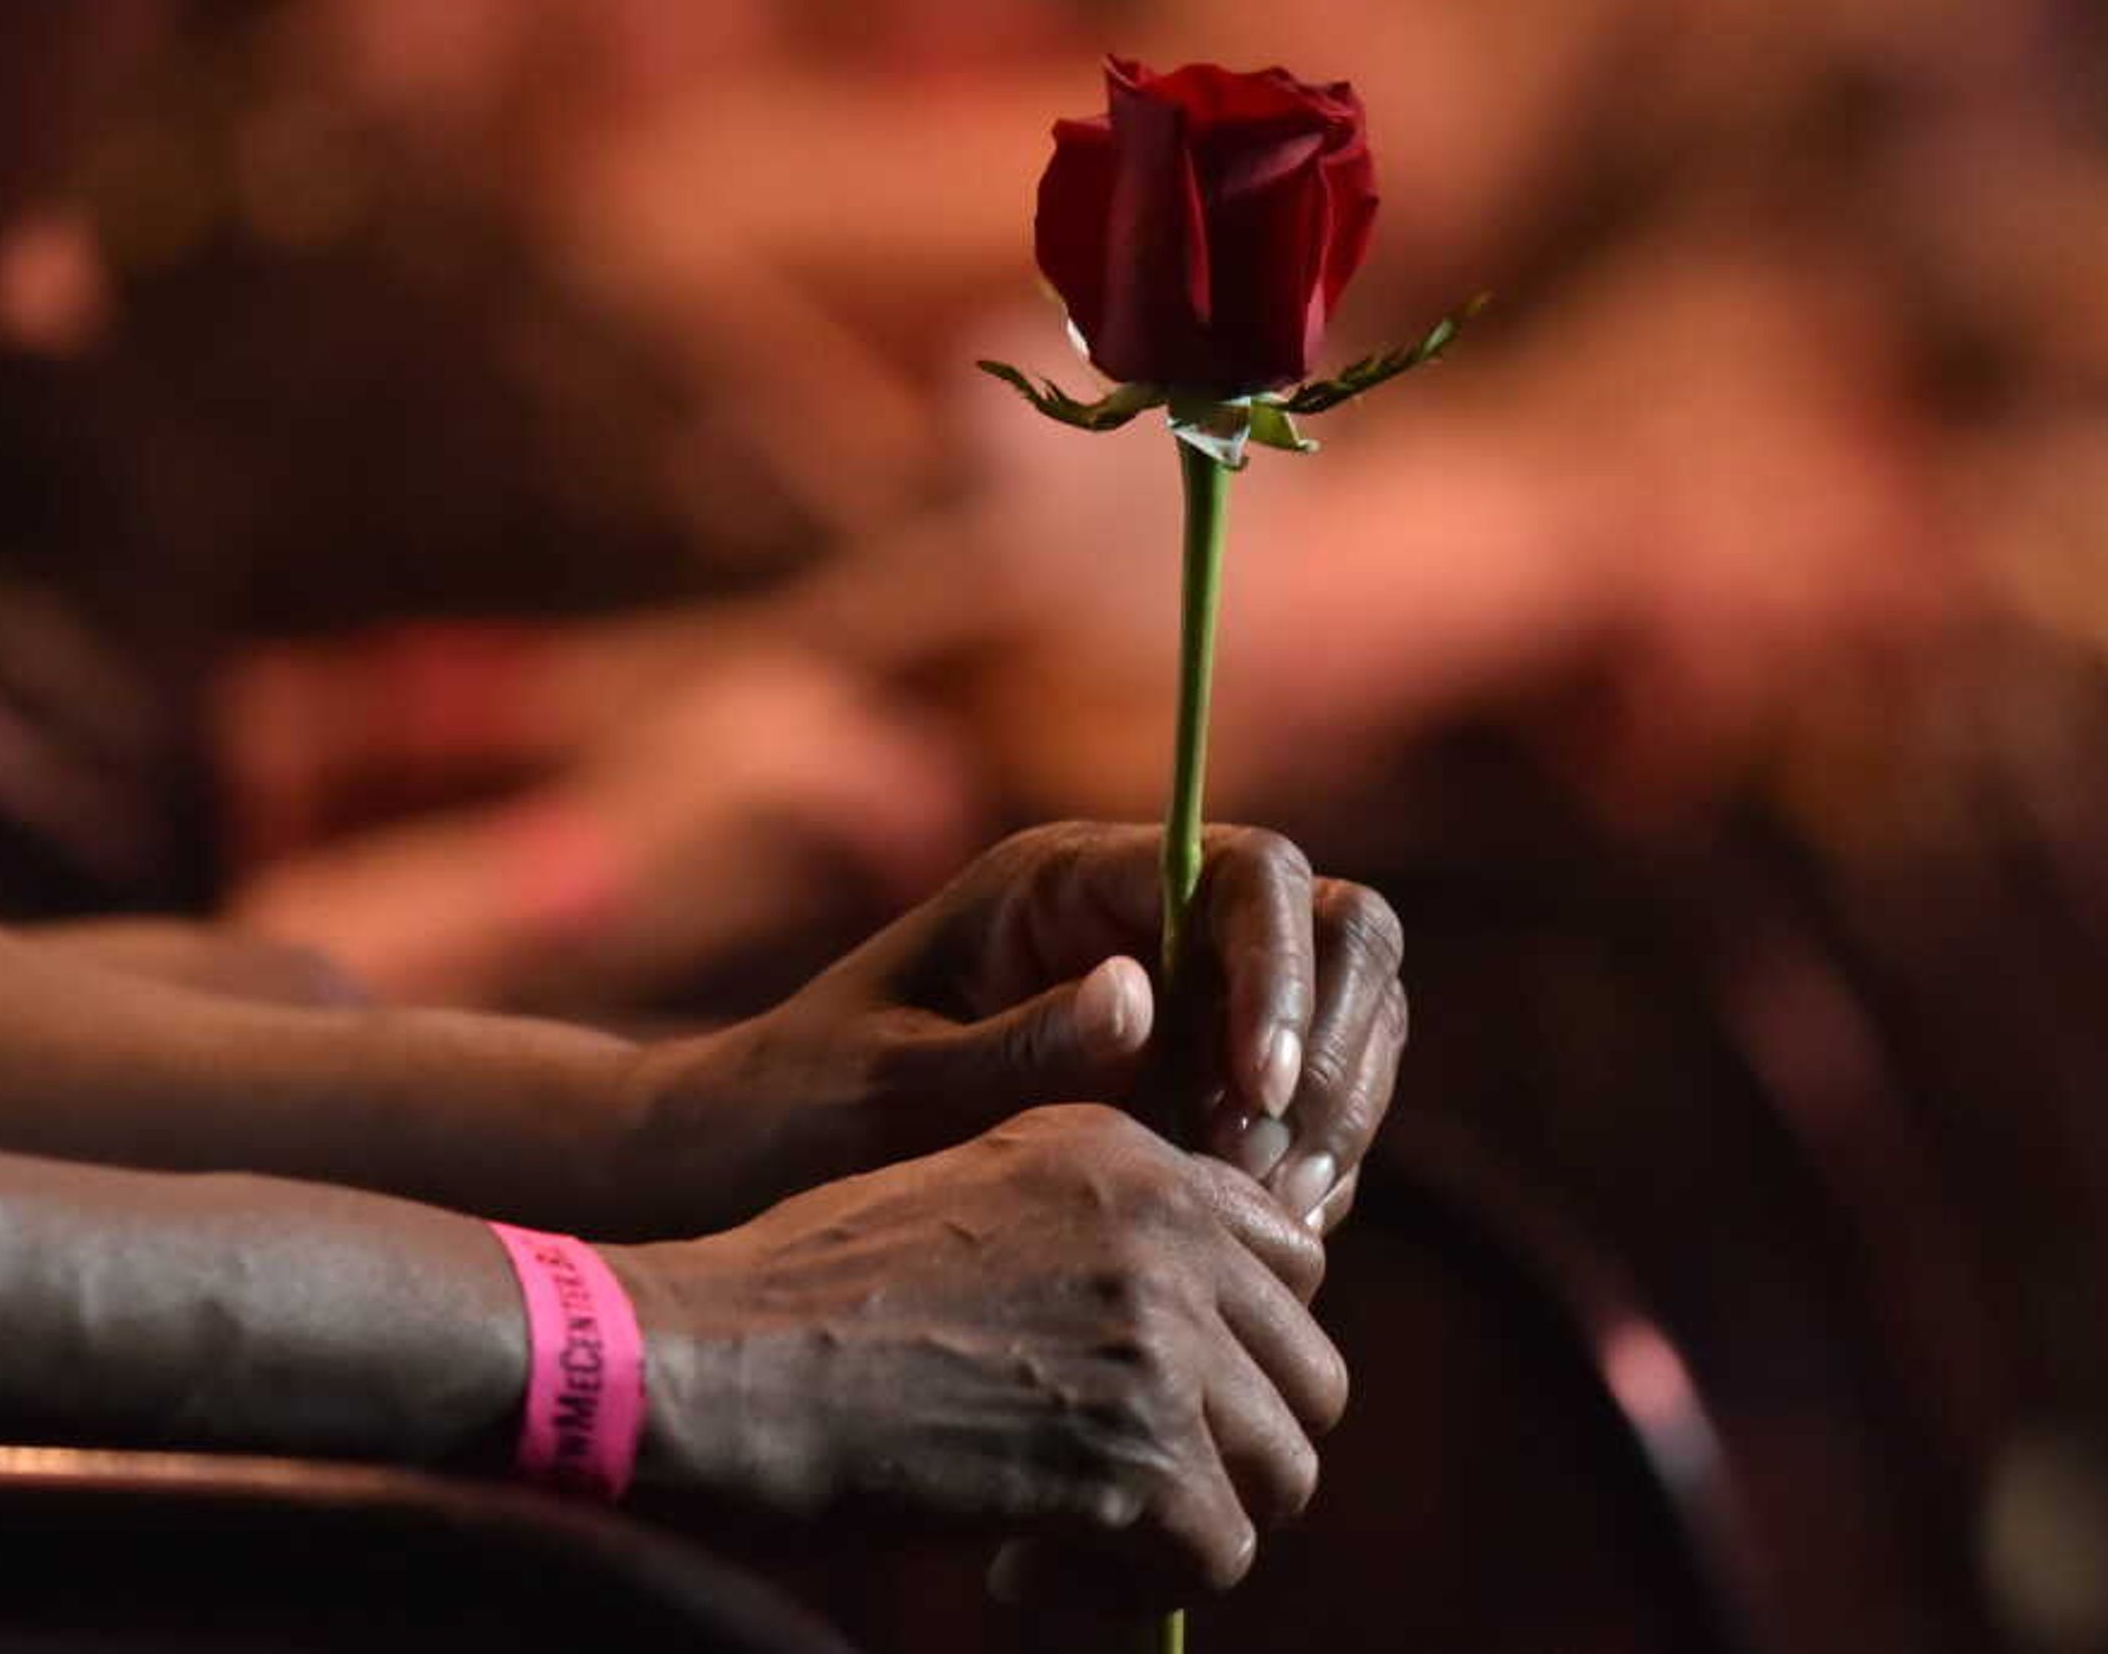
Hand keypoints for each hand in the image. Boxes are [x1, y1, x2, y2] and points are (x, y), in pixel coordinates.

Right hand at [620, 1107, 1344, 1600]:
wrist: (727, 1357)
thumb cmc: (812, 1286)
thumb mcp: (977, 1188)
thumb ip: (1099, 1226)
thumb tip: (1192, 1328)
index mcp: (1131, 1155)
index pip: (1292, 1253)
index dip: (1240, 1343)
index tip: (1165, 1396)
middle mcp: (1169, 1232)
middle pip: (1311, 1372)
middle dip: (1233, 1446)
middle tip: (1131, 1486)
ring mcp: (1163, 1342)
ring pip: (1284, 1471)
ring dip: (1195, 1523)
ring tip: (1080, 1541)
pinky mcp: (1140, 1456)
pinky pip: (1219, 1552)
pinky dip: (1133, 1590)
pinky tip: (1023, 1570)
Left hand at [648, 824, 1409, 1232]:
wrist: (758, 1175)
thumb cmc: (799, 1113)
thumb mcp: (886, 1086)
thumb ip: (1013, 1050)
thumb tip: (1144, 998)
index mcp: (1072, 878)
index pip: (1250, 871)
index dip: (1281, 970)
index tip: (1258, 1092)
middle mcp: (1153, 920)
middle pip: (1340, 930)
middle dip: (1335, 1051)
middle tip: (1273, 1175)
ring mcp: (1193, 1001)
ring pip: (1350, 1021)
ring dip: (1334, 1120)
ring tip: (1270, 1220)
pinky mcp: (1205, 1086)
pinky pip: (1313, 1109)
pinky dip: (1312, 1168)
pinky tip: (1258, 1236)